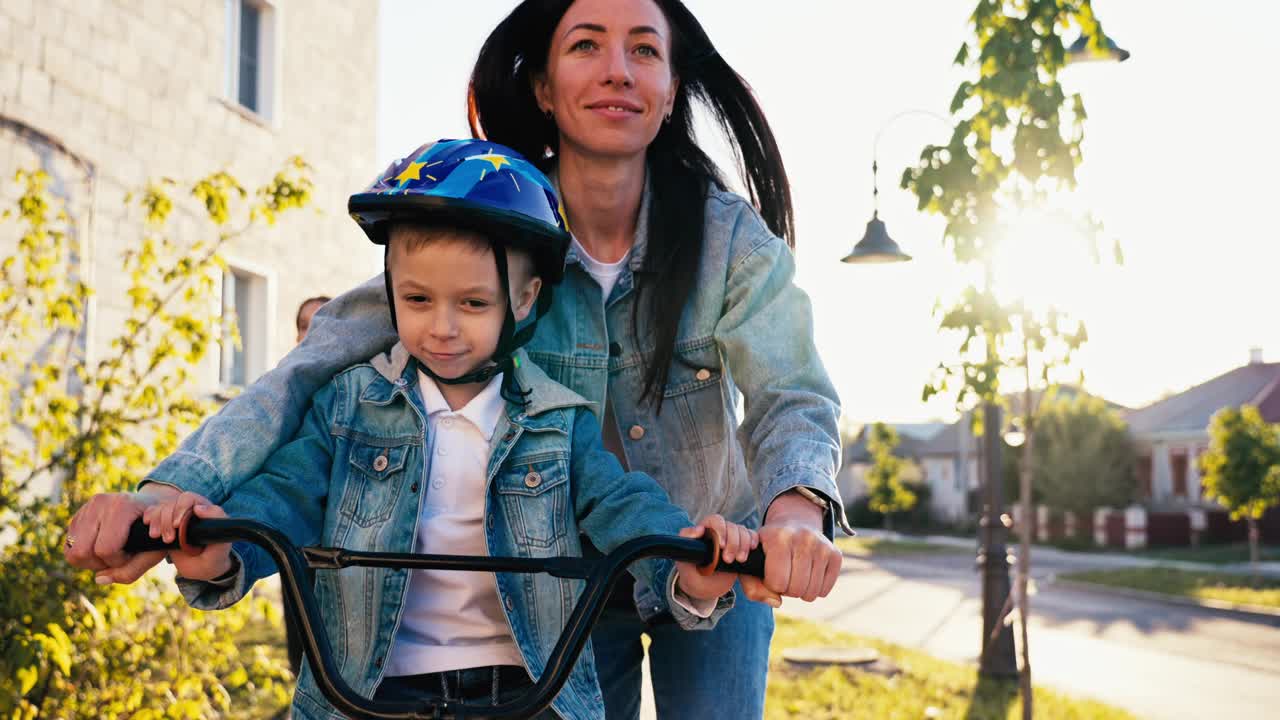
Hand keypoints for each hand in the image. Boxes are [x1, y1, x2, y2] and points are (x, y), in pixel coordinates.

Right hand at [65, 487, 180, 584]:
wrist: (154, 505)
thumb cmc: (156, 530)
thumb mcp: (155, 550)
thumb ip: (132, 570)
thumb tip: (99, 579)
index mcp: (122, 506)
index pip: (105, 549)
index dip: (117, 562)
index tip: (130, 555)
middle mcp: (100, 503)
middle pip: (82, 552)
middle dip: (99, 564)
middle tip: (117, 559)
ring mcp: (86, 507)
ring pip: (71, 551)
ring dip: (89, 561)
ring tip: (109, 555)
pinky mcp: (78, 515)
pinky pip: (68, 546)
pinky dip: (83, 554)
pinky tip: (101, 549)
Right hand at [142, 492, 233, 580]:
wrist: (201, 569)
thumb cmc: (214, 555)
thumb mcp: (221, 543)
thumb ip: (217, 521)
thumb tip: (199, 507)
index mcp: (205, 510)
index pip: (189, 498)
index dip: (180, 508)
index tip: (177, 525)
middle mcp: (189, 510)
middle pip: (171, 503)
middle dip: (166, 519)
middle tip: (168, 539)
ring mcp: (175, 517)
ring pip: (161, 509)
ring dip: (157, 522)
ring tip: (157, 538)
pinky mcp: (164, 524)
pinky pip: (152, 514)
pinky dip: (149, 519)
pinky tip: (150, 532)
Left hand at [675, 514, 758, 601]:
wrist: (704, 588)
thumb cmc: (691, 573)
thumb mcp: (684, 560)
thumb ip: (686, 543)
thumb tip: (699, 529)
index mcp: (704, 531)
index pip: (715, 520)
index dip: (720, 530)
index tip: (720, 545)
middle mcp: (719, 532)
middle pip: (731, 526)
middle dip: (733, 542)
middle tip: (728, 559)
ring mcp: (731, 538)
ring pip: (742, 531)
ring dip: (743, 544)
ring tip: (739, 560)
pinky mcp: (742, 546)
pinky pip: (751, 536)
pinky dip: (753, 541)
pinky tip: (751, 550)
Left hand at [739, 490, 841, 605]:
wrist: (795, 521)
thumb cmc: (770, 546)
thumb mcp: (753, 558)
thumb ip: (752, 585)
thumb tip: (776, 602)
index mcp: (778, 537)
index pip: (777, 582)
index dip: (771, 584)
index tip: (770, 574)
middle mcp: (803, 538)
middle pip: (796, 589)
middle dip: (787, 589)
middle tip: (784, 577)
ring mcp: (822, 546)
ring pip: (812, 592)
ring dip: (801, 591)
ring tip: (795, 576)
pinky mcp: (835, 554)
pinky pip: (825, 590)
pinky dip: (815, 589)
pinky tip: (808, 575)